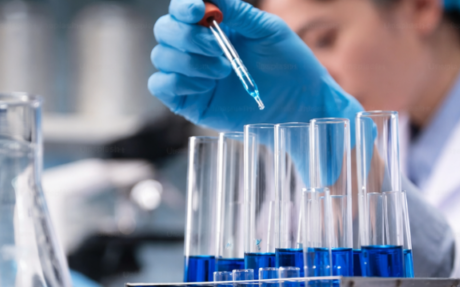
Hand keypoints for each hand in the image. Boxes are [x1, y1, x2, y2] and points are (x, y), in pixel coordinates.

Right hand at [148, 0, 361, 130]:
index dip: (183, 6)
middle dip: (188, 36)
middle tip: (219, 47)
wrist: (299, 103)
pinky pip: (161, 86)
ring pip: (162, 56)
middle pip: (165, 30)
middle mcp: (196, 48)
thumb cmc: (288, 65)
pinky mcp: (189, 101)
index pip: (181, 9)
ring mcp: (191, 75)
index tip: (199, 10)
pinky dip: (177, 81)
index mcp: (213, 26)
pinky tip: (205, 85)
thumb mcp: (267, 30)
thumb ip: (238, 12)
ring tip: (224, 70)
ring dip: (190, 61)